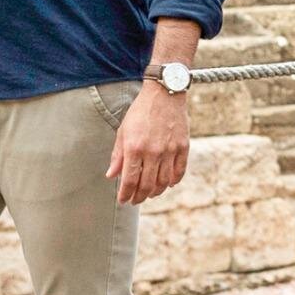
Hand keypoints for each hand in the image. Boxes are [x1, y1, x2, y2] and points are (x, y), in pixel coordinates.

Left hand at [106, 85, 190, 204]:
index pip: (129, 180)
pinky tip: (168, 184)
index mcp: (134, 147)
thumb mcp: (123, 131)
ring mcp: (170, 150)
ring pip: (164, 182)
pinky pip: (179, 171)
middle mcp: (153, 151)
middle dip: (139, 197)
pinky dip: (173, 181)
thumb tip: (111, 175)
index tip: (123, 200)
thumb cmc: (141, 111)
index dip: (125, 194)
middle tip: (135, 200)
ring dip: (156, 192)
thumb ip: (118, 155)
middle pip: (147, 185)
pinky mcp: (183, 147)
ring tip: (150, 193)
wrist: (165, 93)